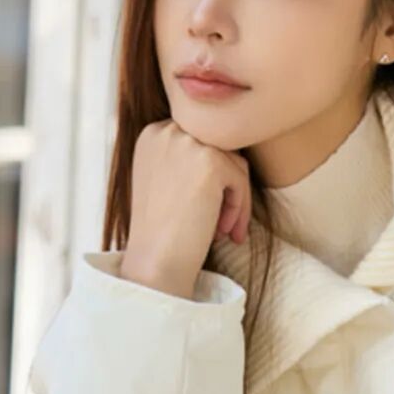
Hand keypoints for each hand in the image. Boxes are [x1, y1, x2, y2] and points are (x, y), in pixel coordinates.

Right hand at [119, 119, 251, 299]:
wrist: (154, 262)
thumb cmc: (160, 233)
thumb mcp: (164, 183)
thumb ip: (187, 161)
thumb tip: (233, 155)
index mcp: (152, 135)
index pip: (199, 143)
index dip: (211, 178)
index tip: (208, 210)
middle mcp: (167, 131)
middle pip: (219, 149)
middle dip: (226, 188)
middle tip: (222, 225)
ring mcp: (187, 143)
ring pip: (234, 164)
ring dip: (235, 200)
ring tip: (223, 231)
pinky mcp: (210, 161)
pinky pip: (240, 179)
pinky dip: (239, 208)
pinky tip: (222, 232)